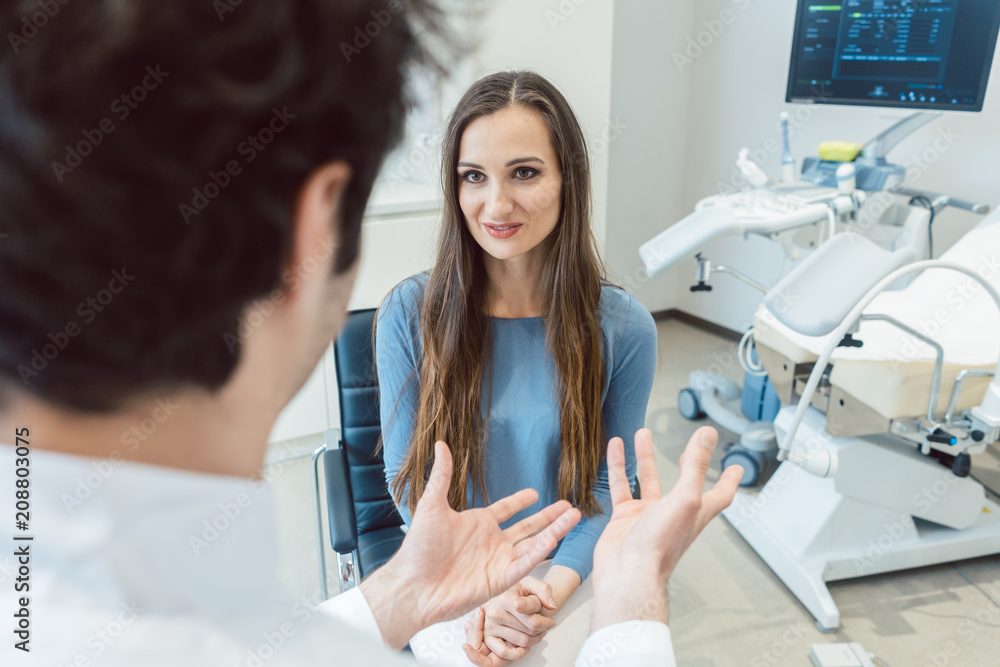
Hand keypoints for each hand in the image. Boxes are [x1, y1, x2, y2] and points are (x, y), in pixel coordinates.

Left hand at [361, 441, 581, 648]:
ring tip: (574, 515)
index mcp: (477, 524)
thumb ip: (442, 476)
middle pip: (528, 527)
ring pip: (534, 543)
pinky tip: (555, 536)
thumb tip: (440, 445)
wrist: (413, 586)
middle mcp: (491, 542)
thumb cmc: (418, 549)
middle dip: (548, 517)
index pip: (505, 510)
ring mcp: (498, 561)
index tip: (534, 493)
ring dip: (555, 530)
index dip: (520, 501)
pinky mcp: (500, 579)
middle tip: (568, 506)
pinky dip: (541, 550)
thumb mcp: (431, 505)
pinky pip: (526, 562)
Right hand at [466, 577, 556, 661]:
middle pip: (529, 632)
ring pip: (521, 643)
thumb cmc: (518, 590)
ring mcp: (490, 626)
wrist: (502, 594)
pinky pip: (503, 652)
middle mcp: (495, 613)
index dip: (547, 623)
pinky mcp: (487, 637)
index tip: (550, 620)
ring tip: (535, 631)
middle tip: (543, 625)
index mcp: (505, 598)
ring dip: (533, 640)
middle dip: (541, 630)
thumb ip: (544, 590)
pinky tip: (524, 647)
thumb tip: (551, 606)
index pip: (533, 621)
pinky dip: (517, 653)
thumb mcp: (532, 583)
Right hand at [590, 427, 741, 630]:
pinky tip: (615, 449)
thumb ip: (696, 466)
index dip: (728, 480)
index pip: (720, 494)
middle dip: (687, 463)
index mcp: (696, 512)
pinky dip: (618, 467)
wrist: (628, 573)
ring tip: (642, 434)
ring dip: (645, 457)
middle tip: (692, 447)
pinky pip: (621, 486)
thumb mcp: (685, 498)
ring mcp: (648, 515)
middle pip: (684, 482)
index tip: (735, 468)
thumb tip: (708, 436)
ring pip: (648, 479)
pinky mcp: (625, 518)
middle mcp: (674, 513)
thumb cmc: (660, 545)